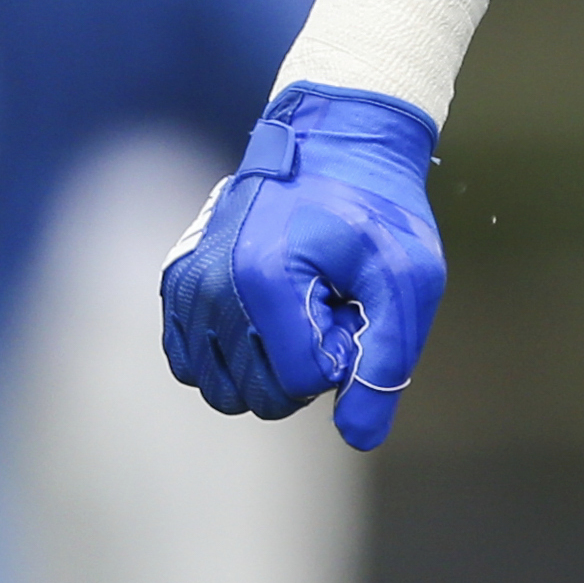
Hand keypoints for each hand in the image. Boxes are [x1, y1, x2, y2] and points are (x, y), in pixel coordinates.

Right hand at [161, 84, 444, 450]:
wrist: (335, 145)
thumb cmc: (378, 210)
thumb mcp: (409, 278)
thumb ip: (387, 360)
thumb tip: (359, 438)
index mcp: (265, 280)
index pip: (305, 380)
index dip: (344, 354)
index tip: (356, 305)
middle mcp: (210, 287)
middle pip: (260, 395)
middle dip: (307, 363)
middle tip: (332, 304)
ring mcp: (185, 287)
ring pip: (225, 390)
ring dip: (270, 362)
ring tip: (302, 303)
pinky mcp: (174, 287)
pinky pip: (194, 365)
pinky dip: (234, 355)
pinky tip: (268, 310)